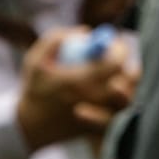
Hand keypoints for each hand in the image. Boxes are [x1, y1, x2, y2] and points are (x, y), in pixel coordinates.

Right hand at [16, 27, 138, 152]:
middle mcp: (94, 100)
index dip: (119, 48)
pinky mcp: (101, 127)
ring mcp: (99, 116)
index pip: (115, 62)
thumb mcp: (36, 60)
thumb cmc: (34, 91)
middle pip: (128, 79)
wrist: (30, 128)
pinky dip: (119, 98)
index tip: (115, 42)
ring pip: (127, 95)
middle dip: (125, 64)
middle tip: (118, 57)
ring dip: (125, 81)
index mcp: (79, 82)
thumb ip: (57, 39)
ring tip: (113, 74)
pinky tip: (110, 90)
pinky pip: (119, 109)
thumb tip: (86, 31)